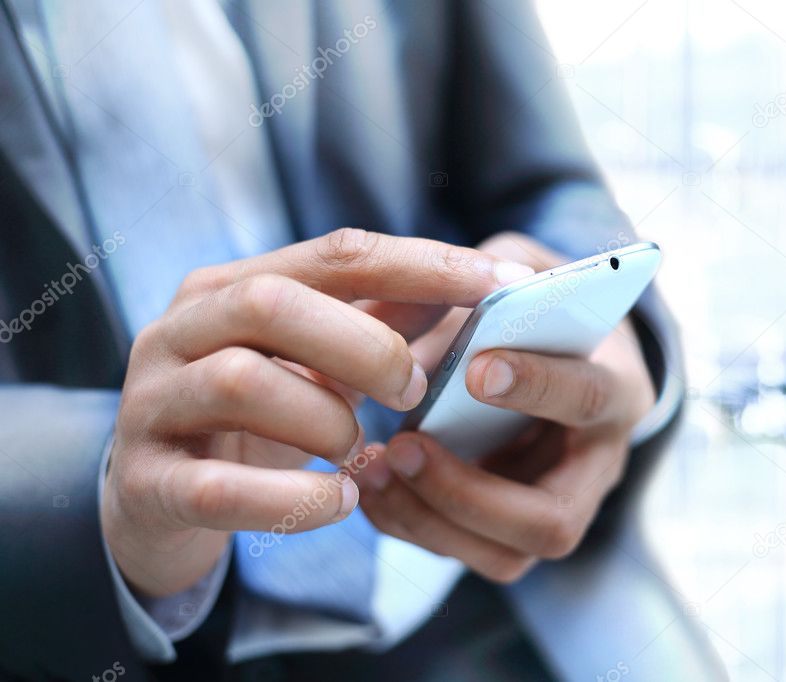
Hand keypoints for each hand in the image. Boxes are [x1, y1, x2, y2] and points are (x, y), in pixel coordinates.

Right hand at [103, 228, 534, 595]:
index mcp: (229, 287)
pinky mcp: (147, 483)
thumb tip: (473, 285)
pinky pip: (218, 488)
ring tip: (360, 450)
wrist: (156, 500)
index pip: (335, 254)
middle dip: (366, 346)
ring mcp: (153, 404)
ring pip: (241, 382)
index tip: (499, 284)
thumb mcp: (310, 361)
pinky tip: (338, 501)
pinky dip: (294, 499)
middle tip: (414, 391)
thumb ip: (375, 321)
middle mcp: (179, 331)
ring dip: (327, 419)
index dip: (422, 265)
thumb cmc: (253, 418)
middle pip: (273, 303)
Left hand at [354, 233, 655, 581]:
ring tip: (371, 467)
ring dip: (428, 518)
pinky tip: (370, 482)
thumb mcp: (523, 271)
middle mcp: (597, 465)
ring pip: (504, 556)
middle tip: (403, 445)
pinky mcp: (512, 528)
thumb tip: (436, 311)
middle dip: (468, 492)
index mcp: (617, 387)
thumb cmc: (537, 305)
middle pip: (553, 521)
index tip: (476, 370)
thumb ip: (490, 284)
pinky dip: (409, 522)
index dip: (538, 387)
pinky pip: (464, 551)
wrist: (553, 348)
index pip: (590, 398)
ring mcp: (557, 506)